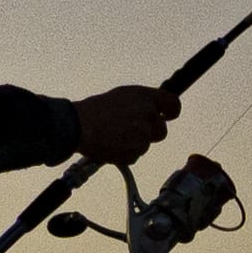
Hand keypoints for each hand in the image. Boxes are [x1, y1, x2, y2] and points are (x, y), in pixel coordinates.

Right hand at [64, 79, 182, 164]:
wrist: (78, 126)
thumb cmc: (94, 110)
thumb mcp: (121, 96)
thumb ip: (141, 103)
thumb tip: (153, 110)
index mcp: (144, 97)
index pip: (173, 104)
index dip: (171, 112)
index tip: (167, 116)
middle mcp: (147, 114)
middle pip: (162, 130)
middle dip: (150, 133)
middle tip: (132, 131)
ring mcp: (142, 134)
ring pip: (146, 144)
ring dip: (133, 144)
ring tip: (113, 136)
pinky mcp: (134, 152)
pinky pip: (135, 156)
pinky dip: (125, 154)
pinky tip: (110, 145)